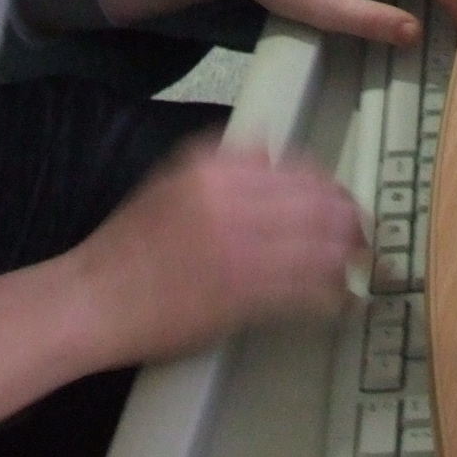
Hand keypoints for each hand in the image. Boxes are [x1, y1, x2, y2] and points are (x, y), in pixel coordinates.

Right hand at [69, 139, 366, 366]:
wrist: (93, 298)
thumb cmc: (129, 246)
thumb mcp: (173, 181)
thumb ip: (225, 163)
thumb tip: (275, 154)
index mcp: (214, 168)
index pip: (300, 168)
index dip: (331, 188)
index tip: (342, 201)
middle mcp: (232, 202)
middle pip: (322, 204)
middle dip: (352, 222)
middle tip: (364, 237)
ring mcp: (240, 250)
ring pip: (322, 248)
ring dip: (350, 260)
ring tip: (362, 269)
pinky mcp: (242, 298)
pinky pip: (307, 293)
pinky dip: (332, 298)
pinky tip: (341, 303)